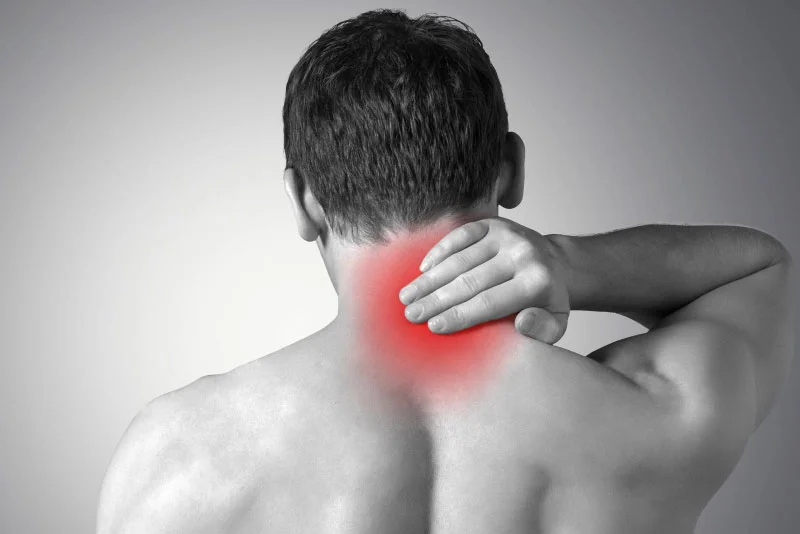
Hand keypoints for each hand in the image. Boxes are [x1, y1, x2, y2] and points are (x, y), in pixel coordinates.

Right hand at [399, 217, 569, 343]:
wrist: (556, 263)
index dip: (459, 315)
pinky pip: (460, 236)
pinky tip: (422, 270)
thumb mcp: (556, 323)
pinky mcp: (494, 224)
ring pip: (460, 259)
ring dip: (430, 279)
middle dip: (436, 300)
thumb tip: (522, 323)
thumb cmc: (547, 301)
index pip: (490, 302)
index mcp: (537, 282)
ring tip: (407, 296)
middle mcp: (522, 254)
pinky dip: (439, 252)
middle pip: (470, 281)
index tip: (433, 327)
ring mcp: (506, 235)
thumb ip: (542, 330)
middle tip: (411, 314)